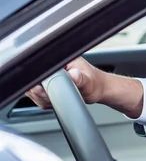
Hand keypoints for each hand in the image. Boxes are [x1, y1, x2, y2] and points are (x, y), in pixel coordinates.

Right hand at [25, 56, 144, 118]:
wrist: (98, 89)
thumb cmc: (95, 83)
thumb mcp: (89, 81)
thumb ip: (81, 79)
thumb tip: (73, 75)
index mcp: (60, 59)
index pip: (39, 70)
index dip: (38, 82)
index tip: (44, 91)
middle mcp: (52, 66)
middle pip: (32, 81)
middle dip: (40, 93)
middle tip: (52, 97)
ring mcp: (48, 76)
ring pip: (33, 90)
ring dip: (42, 98)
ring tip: (56, 98)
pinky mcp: (47, 85)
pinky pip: (37, 96)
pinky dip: (44, 101)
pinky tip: (55, 100)